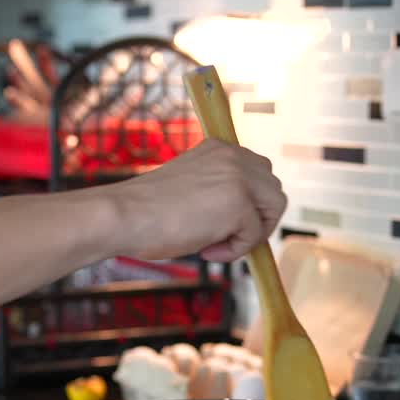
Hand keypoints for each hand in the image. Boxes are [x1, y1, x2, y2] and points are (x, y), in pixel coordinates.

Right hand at [110, 139, 286, 262]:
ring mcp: (239, 177)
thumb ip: (220, 191)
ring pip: (274, 207)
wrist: (124, 216)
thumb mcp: (192, 188)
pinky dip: (234, 250)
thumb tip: (246, 218)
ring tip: (217, 243)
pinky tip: (206, 250)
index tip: (221, 223)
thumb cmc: (147, 211)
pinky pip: (254, 234)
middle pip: (273, 189)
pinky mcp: (239, 203)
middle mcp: (233, 155)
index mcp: (219, 148)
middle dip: (257, 217)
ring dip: (251, 232)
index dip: (248, 204)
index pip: (257, 173)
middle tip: (225, 237)